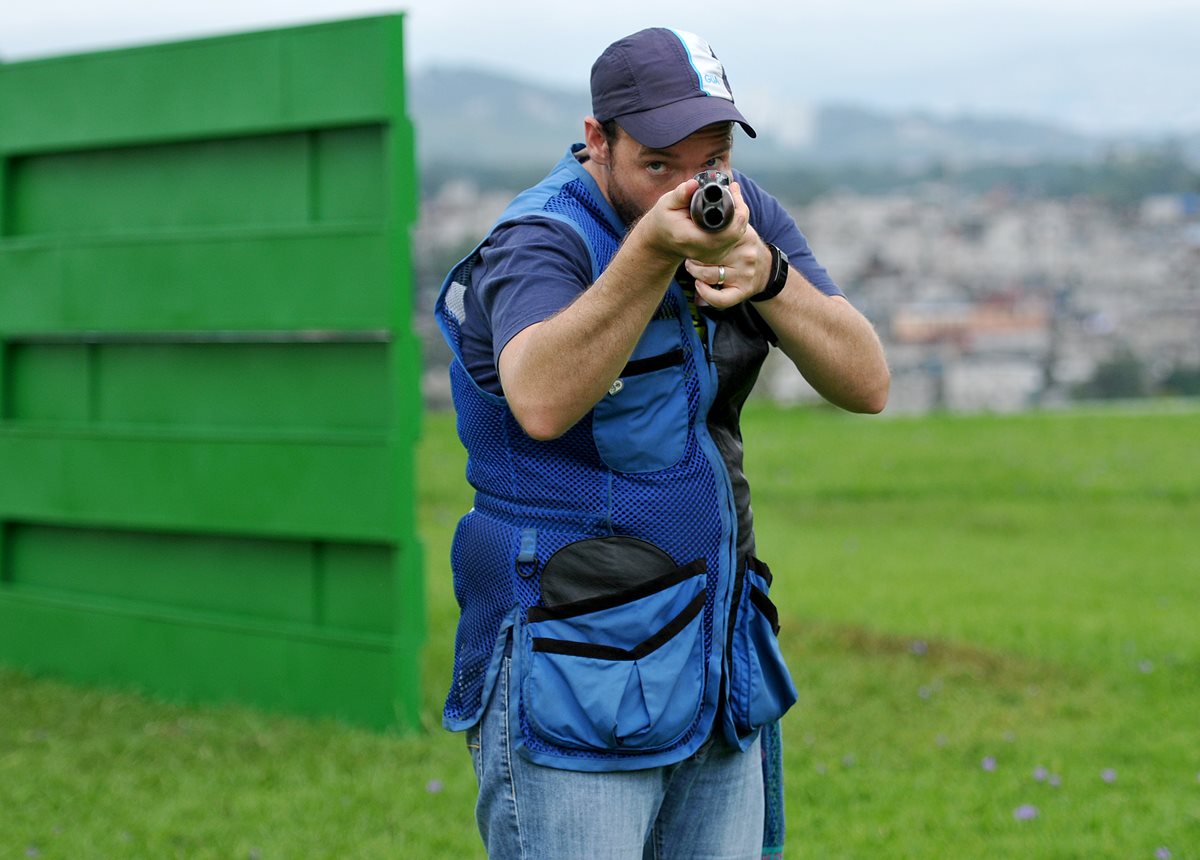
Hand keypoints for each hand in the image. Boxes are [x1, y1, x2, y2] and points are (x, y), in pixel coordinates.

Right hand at [638, 177, 748, 265]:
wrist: (661, 241)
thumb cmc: (664, 221)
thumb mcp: (666, 204)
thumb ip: (680, 194)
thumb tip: (694, 184)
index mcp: (692, 239)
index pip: (725, 230)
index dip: (735, 209)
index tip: (731, 189)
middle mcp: (704, 251)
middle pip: (736, 231)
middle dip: (740, 208)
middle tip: (734, 189)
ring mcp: (711, 255)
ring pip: (738, 234)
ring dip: (740, 214)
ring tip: (733, 195)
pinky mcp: (716, 254)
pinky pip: (734, 237)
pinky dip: (736, 222)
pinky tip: (732, 208)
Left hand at [683, 190, 771, 308]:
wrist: (768, 271)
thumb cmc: (748, 245)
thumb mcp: (745, 225)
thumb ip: (737, 205)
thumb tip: (732, 184)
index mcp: (744, 236)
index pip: (725, 230)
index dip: (703, 233)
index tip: (692, 230)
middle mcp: (746, 255)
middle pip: (710, 255)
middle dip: (695, 254)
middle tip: (689, 253)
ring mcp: (744, 275)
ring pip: (710, 275)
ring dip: (695, 271)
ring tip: (692, 266)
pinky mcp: (742, 292)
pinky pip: (720, 298)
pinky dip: (706, 293)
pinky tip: (700, 285)